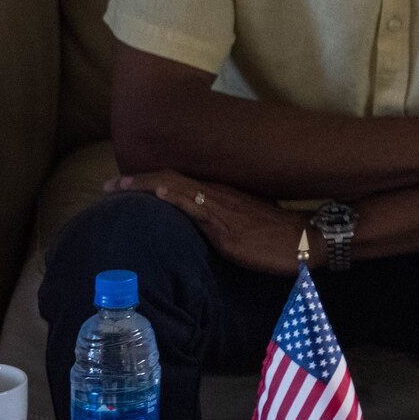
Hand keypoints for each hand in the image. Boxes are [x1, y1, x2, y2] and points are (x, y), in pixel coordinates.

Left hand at [106, 171, 307, 274]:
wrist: (309, 239)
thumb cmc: (285, 237)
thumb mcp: (252, 224)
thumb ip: (230, 223)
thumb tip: (215, 230)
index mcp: (225, 196)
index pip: (182, 181)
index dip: (153, 180)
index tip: (127, 184)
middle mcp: (220, 195)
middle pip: (171, 180)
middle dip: (138, 182)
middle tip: (109, 185)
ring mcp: (221, 208)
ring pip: (176, 187)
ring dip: (144, 186)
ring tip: (117, 187)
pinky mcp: (224, 226)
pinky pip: (195, 205)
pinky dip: (173, 196)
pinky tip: (157, 192)